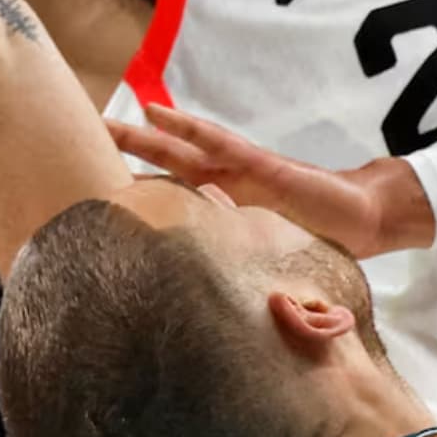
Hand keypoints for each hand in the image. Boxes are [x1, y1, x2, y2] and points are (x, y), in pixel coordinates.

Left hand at [105, 103, 432, 257]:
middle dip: (120, 159)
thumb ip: (231, 279)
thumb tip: (199, 324)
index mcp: (218, 210)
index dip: (127, 196)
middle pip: (160, 168)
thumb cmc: (313, 241)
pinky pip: (217, 143)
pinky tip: (158, 113)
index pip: (164, 199)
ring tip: (102, 123)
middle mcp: (222, 187)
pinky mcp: (260, 166)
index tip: (83, 197)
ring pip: (178, 150)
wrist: (363, 219)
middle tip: (73, 149)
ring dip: (140, 136)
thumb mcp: (261, 267)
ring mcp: (238, 173)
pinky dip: (187, 126)